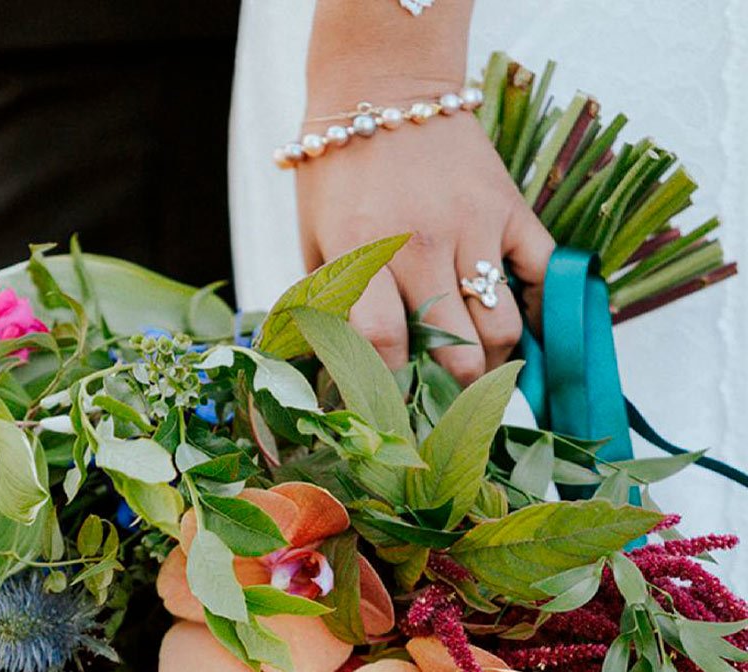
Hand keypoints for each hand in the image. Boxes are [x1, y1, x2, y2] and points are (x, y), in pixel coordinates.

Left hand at [296, 102, 553, 383]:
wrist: (386, 85)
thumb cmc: (340, 172)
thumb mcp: (314, 239)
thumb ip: (330, 303)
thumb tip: (343, 368)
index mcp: (365, 253)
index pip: (386, 344)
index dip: (391, 384)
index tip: (393, 401)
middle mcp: (423, 246)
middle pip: (457, 352)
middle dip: (453, 389)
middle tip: (446, 398)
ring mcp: (473, 227)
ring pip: (502, 327)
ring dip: (494, 358)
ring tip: (479, 365)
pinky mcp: (509, 208)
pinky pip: (543, 274)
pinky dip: (541, 310)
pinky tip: (523, 327)